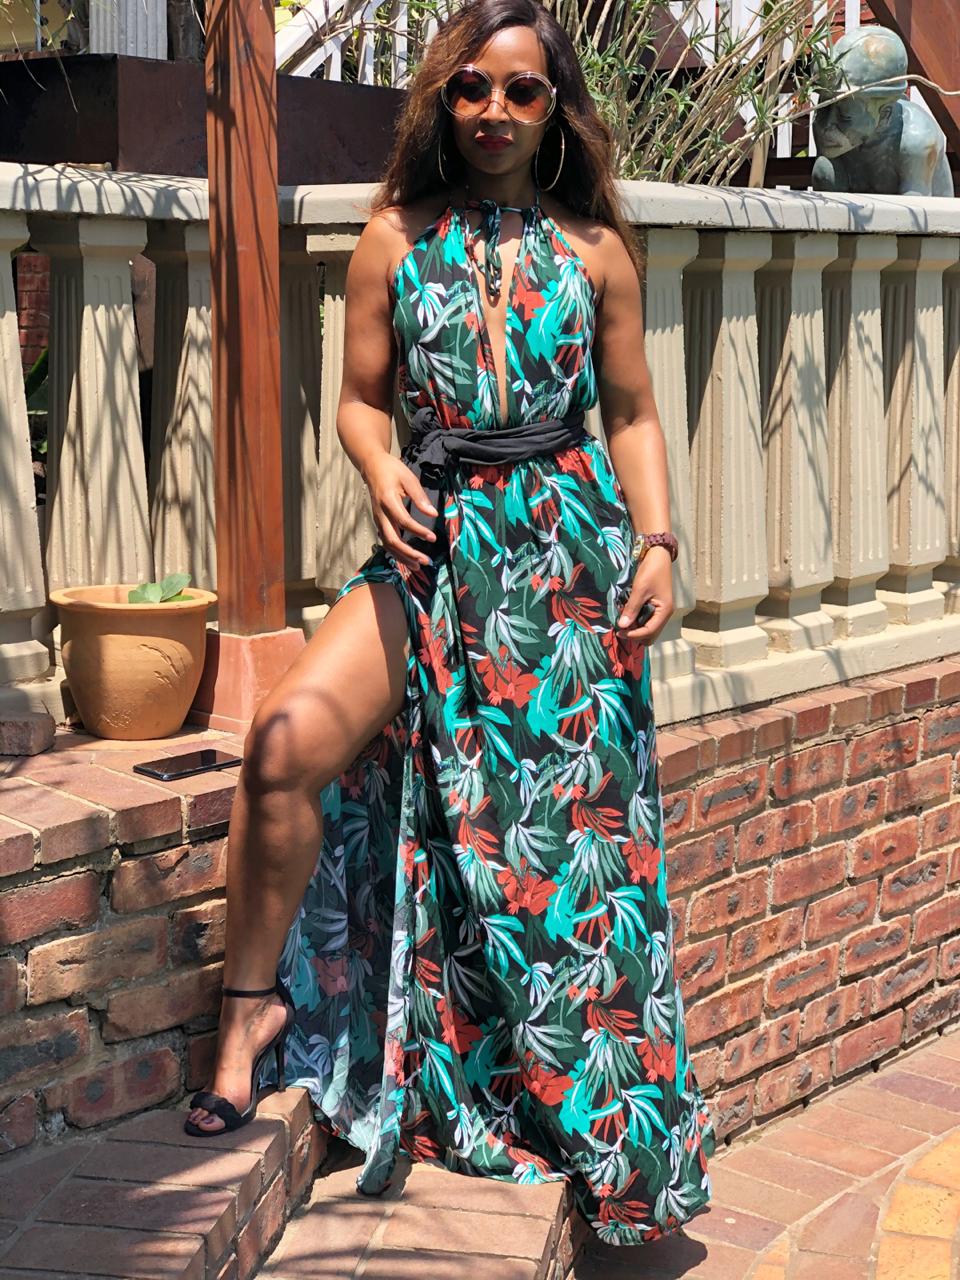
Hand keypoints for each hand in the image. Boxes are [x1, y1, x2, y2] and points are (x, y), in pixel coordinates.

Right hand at [362, 452, 438, 569]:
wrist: (372, 467)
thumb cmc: (392, 470)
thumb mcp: (408, 478)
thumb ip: (420, 497)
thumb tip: (433, 514)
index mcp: (388, 500)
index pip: (404, 520)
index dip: (418, 531)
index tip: (433, 538)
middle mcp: (381, 513)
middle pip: (392, 539)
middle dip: (408, 553)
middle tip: (425, 561)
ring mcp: (378, 520)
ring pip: (387, 544)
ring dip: (402, 557)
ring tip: (418, 566)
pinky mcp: (379, 522)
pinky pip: (386, 541)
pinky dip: (396, 553)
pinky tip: (408, 559)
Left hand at [616, 547, 673, 642]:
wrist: (658, 556)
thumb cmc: (651, 571)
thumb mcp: (639, 590)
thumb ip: (631, 608)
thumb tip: (622, 625)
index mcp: (664, 611)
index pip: (649, 631)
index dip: (634, 635)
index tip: (620, 632)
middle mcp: (665, 614)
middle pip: (651, 634)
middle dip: (636, 635)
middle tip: (621, 631)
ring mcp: (661, 610)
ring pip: (649, 628)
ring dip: (637, 629)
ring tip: (623, 625)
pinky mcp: (656, 606)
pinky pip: (648, 620)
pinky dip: (638, 622)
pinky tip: (628, 618)